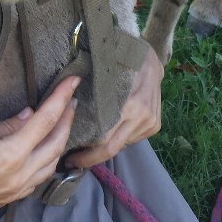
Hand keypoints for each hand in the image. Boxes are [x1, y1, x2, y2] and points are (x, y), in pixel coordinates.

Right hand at [0, 74, 78, 221]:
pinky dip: (50, 158)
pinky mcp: (12, 198)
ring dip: (62, 139)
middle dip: (67, 118)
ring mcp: (18, 190)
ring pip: (53, 162)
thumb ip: (4, 126)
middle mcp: (21, 174)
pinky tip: (47, 147)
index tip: (74, 80)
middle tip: (72, 97)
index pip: (45, 120)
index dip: (61, 98)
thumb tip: (29, 115)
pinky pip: (42, 176)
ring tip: (64, 119)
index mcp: (11, 154)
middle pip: (57, 142)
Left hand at [67, 44, 162, 168]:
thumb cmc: (119, 64)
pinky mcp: (155, 125)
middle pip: (112, 148)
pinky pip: (131, 139)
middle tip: (73, 161)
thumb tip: (67, 113)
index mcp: (128, 104)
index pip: (104, 140)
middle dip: (91, 158)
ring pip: (121, 145)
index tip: (69, 157)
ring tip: (87, 147)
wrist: (150, 59)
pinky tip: (108, 133)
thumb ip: (91, 96)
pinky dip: (118, 139)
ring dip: (104, 148)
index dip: (85, 153)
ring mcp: (150, 122)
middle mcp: (141, 116)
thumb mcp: (103, 75)